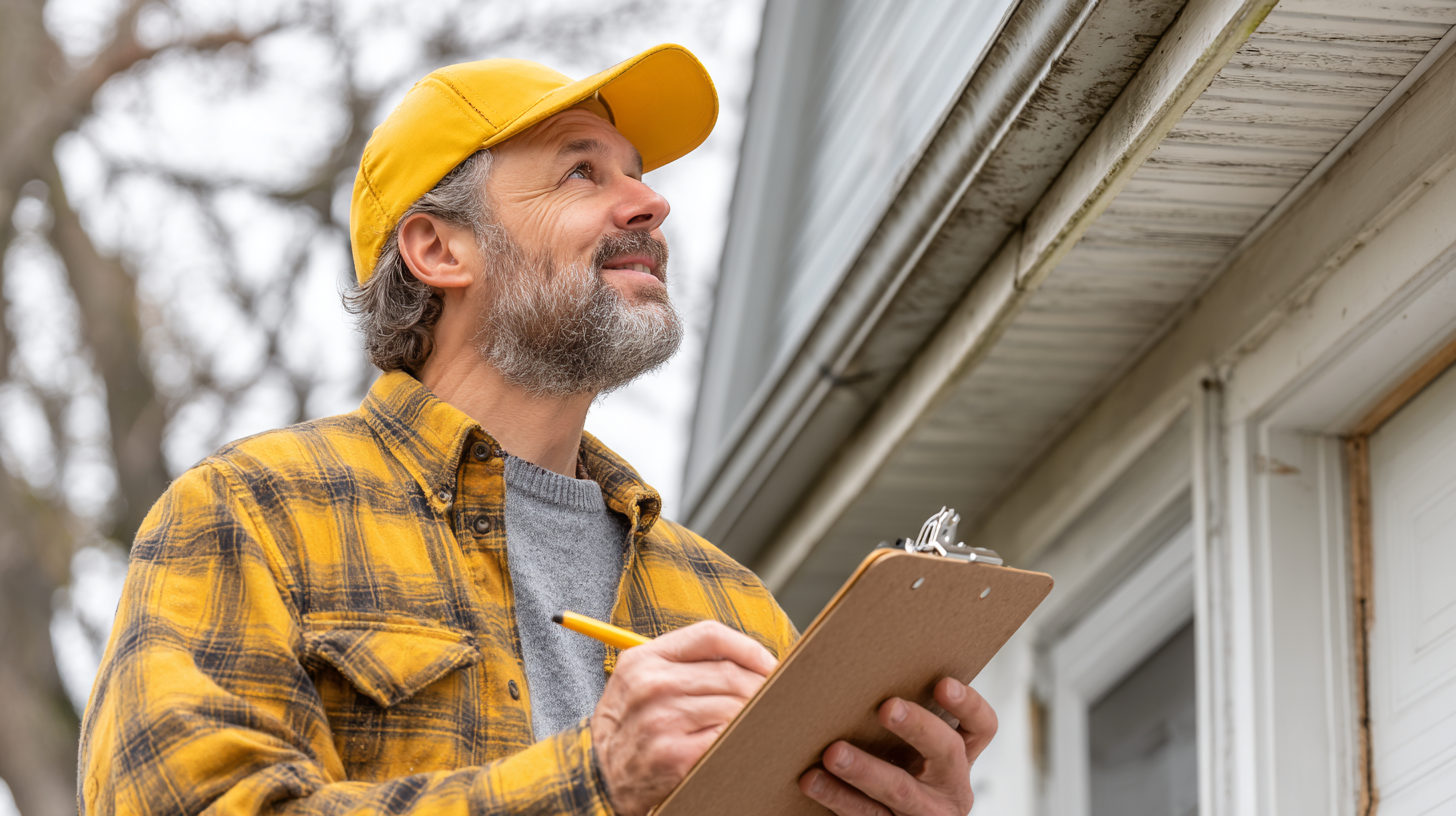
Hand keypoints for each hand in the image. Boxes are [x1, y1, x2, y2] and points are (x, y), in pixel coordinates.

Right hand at [591, 620, 777, 815]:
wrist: (600, 775)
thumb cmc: (629, 724)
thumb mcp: (639, 679)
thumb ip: (681, 662)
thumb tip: (745, 657)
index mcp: (644, 659)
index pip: (709, 635)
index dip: (747, 647)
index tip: (768, 663)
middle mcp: (652, 685)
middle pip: (729, 673)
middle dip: (760, 686)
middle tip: (776, 697)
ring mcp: (664, 720)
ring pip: (734, 706)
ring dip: (756, 713)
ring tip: (762, 718)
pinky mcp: (677, 755)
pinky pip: (727, 737)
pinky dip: (743, 736)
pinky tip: (746, 739)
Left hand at [799, 677, 996, 815]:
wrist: (892, 814)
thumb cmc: (894, 768)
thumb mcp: (911, 749)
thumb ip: (899, 714)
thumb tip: (852, 662)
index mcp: (958, 758)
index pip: (981, 727)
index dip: (969, 705)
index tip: (943, 683)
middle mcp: (949, 787)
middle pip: (946, 753)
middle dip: (918, 728)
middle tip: (887, 708)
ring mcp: (922, 813)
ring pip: (899, 790)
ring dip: (865, 769)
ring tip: (833, 752)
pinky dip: (837, 796)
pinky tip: (812, 780)